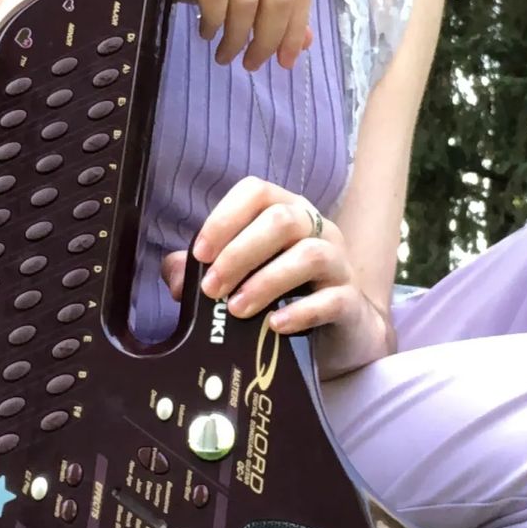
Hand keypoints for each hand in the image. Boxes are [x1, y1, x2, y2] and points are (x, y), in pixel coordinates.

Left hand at [160, 176, 393, 381]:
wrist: (338, 335)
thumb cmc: (285, 296)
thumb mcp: (242, 279)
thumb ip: (204, 271)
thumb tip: (175, 273)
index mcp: (286, 212)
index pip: (257, 192)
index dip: (224, 217)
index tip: (200, 254)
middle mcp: (316, 229)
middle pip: (282, 220)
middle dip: (239, 253)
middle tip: (212, 289)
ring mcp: (339, 264)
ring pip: (310, 255)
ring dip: (266, 281)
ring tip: (237, 309)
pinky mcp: (351, 302)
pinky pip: (332, 299)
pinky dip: (300, 312)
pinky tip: (274, 325)